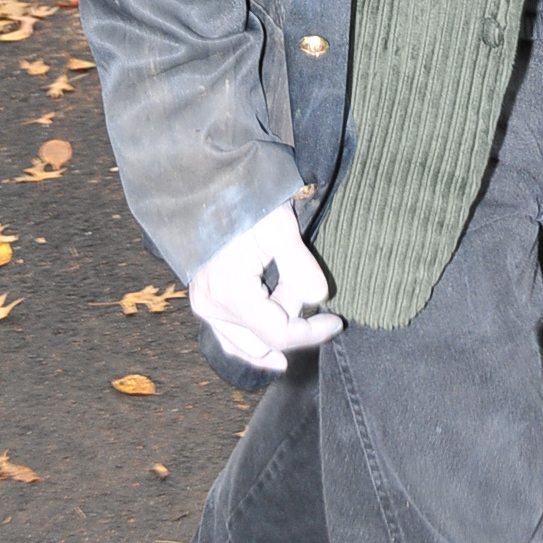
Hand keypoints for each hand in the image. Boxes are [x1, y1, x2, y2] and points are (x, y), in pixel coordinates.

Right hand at [189, 201, 340, 372]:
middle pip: (267, 337)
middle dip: (292, 315)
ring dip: (274, 326)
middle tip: (300, 277)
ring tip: (284, 288)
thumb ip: (299, 264)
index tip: (337, 321)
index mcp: (231, 291)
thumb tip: (319, 297)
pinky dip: (253, 344)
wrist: (212, 188)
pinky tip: (274, 355)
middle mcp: (213, 307)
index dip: (312, 332)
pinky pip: (231, 339)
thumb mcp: (280, 226)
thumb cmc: (248, 203)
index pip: (279, 334)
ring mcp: (205, 307)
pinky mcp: (205, 303)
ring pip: (250, 343)